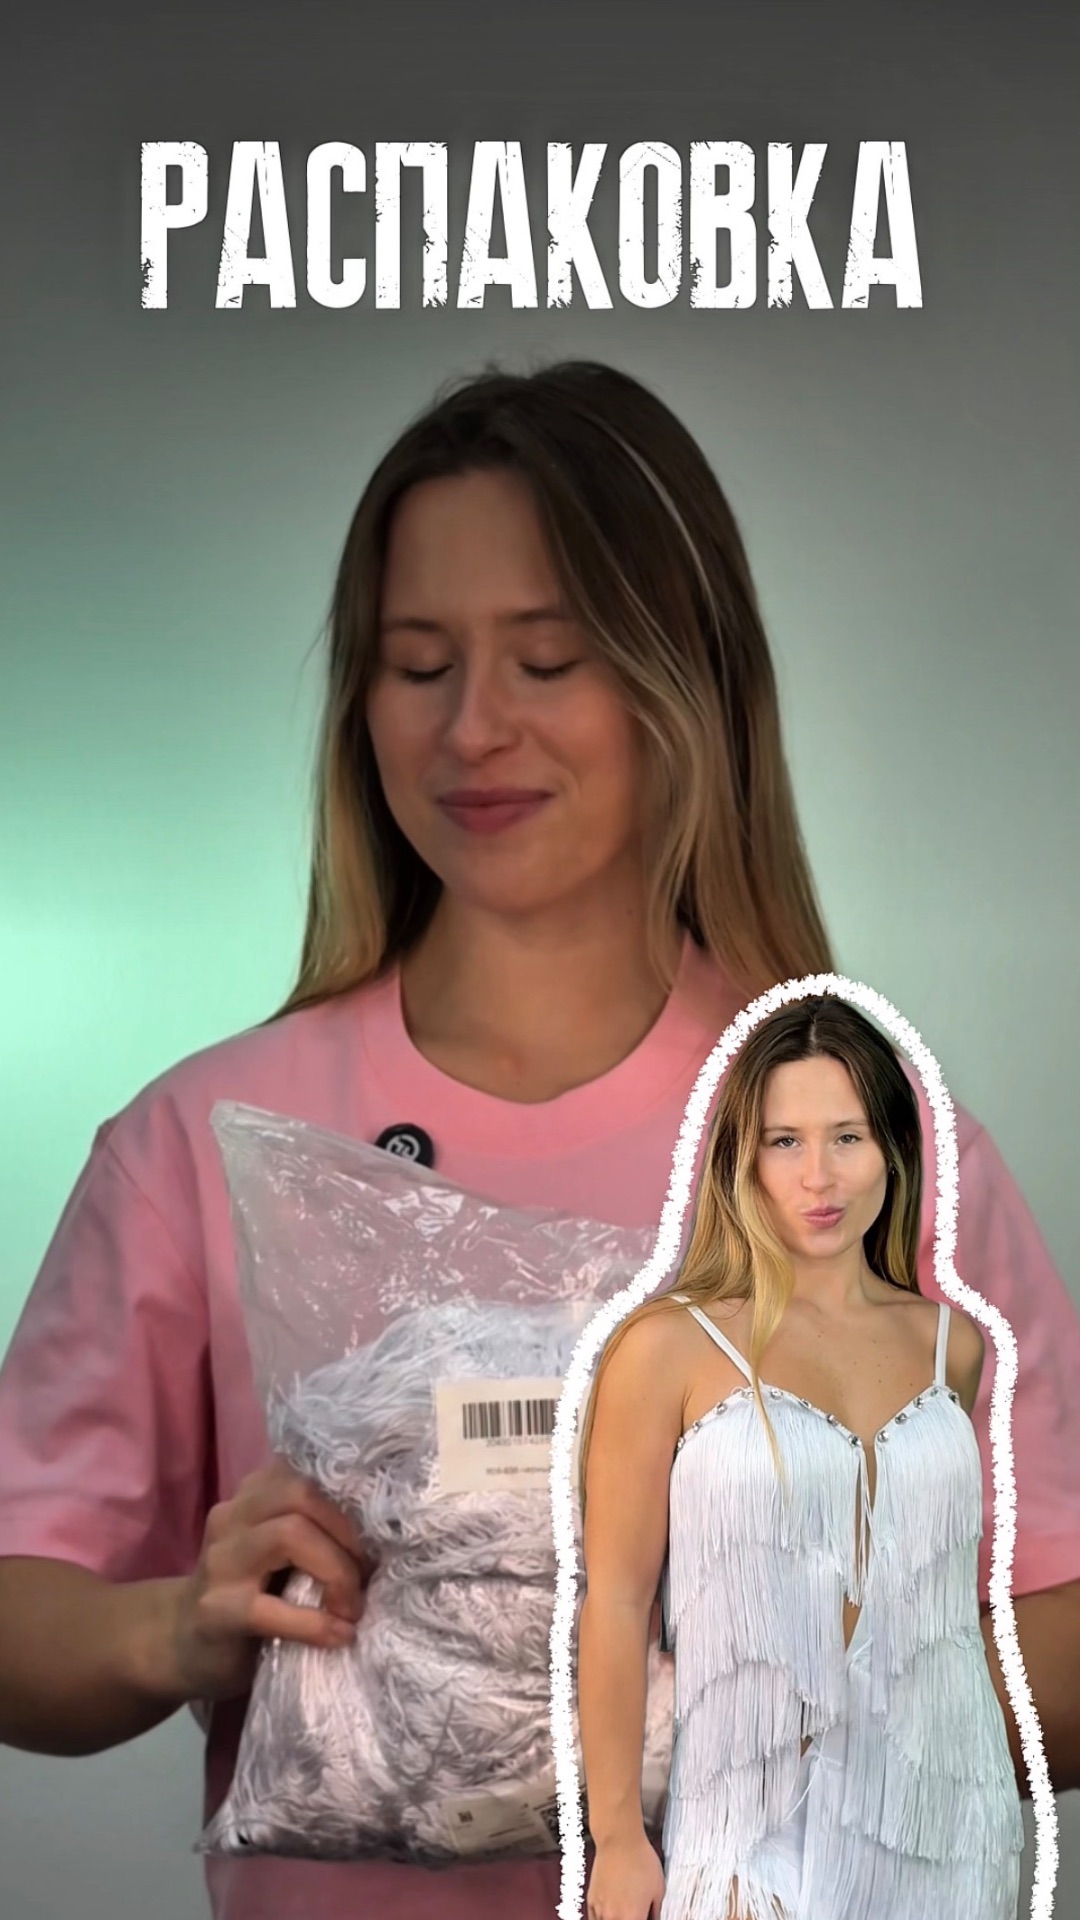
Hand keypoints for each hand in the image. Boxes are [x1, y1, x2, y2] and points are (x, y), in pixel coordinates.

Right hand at [169, 1455, 372, 1700]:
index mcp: (253, 1497)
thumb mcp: (277, 1552)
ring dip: (336, 1572)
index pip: (308, 1472)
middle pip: (302, 1495)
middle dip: (347, 1537)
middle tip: (366, 1579)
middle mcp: (232, 1517)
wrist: (179, 1644)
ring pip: (290, 1534)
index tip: (375, 1539)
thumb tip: (384, 1536)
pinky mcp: (217, 1612)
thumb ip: (312, 1530)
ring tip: (350, 1608)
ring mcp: (220, 1562)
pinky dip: (316, 1624)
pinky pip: (274, 1609)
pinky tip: (337, 1637)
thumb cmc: (246, 1594)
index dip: (351, 1503)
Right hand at [586, 1831, 665, 1919]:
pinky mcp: (591, 1900)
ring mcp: (600, 1910)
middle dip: (630, 1919)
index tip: (646, 1917)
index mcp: (633, 1918)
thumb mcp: (659, 1888)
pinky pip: (594, 1919)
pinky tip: (609, 1914)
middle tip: (635, 1913)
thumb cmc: (640, 1859)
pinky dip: (601, 1919)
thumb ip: (656, 1911)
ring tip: (623, 1913)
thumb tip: (654, 1918)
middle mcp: (614, 1918)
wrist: (619, 1839)